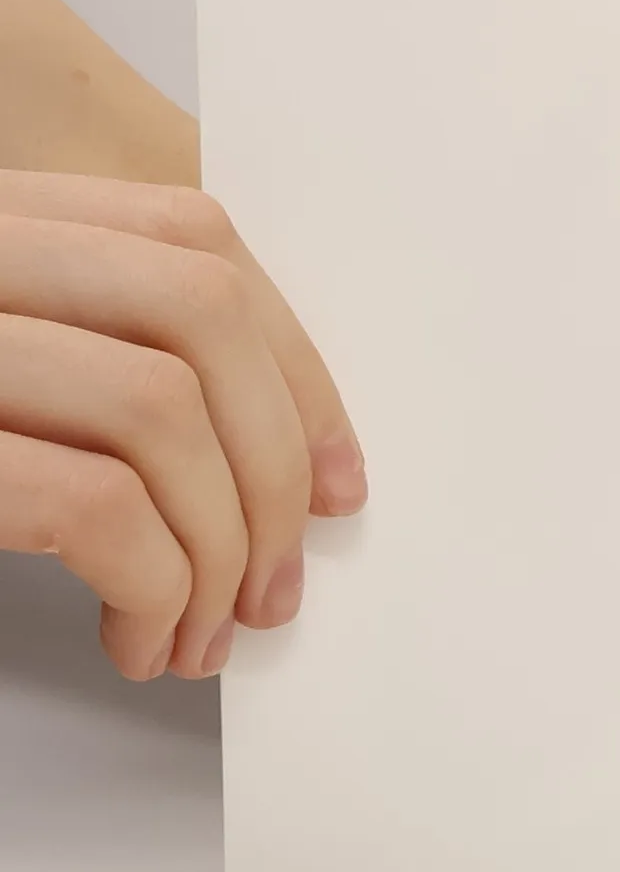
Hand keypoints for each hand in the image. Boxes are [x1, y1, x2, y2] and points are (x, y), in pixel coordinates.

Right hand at [0, 171, 363, 679]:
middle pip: (200, 312)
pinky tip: (141, 634)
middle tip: (277, 580)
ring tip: (206, 628)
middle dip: (274, 462)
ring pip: (159, 411)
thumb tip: (285, 458)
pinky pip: (90, 506)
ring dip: (221, 545)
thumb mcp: (16, 375)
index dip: (291, 362)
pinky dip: (155, 585)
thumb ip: (97, 357)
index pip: (191, 237)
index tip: (335, 475)